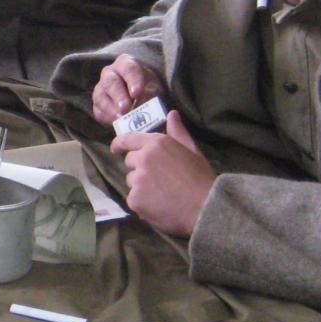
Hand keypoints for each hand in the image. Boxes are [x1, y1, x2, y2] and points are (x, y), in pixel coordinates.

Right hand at [92, 55, 166, 126]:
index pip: (129, 69)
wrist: (141, 100)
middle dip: (119, 96)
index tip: (137, 94)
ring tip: (121, 119)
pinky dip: (107, 118)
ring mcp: (101, 88)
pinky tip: (117, 123)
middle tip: (126, 108)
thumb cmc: (149, 90)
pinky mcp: (98, 104)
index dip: (133, 81)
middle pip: (111, 82)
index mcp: (126, 64)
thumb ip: (150, 95)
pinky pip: (98, 110)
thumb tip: (145, 105)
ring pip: (101, 96)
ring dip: (111, 109)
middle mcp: (110, 73)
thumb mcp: (154, 89)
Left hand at [109, 110, 214, 236]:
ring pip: (131, 181)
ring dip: (141, 186)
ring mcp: (137, 179)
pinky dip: (142, 202)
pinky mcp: (134, 199)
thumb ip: (178, 132)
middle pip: (130, 161)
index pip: (128, 139)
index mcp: (157, 143)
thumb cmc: (201, 179)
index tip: (115, 148)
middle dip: (139, 167)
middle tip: (158, 178)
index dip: (119, 144)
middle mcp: (143, 158)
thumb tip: (172, 114)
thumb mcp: (192, 151)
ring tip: (161, 193)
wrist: (205, 208)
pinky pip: (133, 198)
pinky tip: (159, 205)